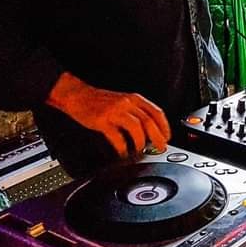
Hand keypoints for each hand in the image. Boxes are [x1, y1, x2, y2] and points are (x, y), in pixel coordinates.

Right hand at [46, 72, 170, 158]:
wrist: (78, 95)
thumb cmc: (100, 100)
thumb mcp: (123, 101)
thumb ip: (137, 111)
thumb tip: (151, 129)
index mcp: (134, 99)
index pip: (156, 112)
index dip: (164, 126)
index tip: (167, 137)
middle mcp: (127, 103)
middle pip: (149, 121)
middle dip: (158, 137)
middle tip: (160, 147)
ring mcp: (114, 111)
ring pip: (136, 127)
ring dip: (140, 142)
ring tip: (139, 150)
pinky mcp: (102, 121)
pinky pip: (116, 136)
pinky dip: (122, 146)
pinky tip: (123, 151)